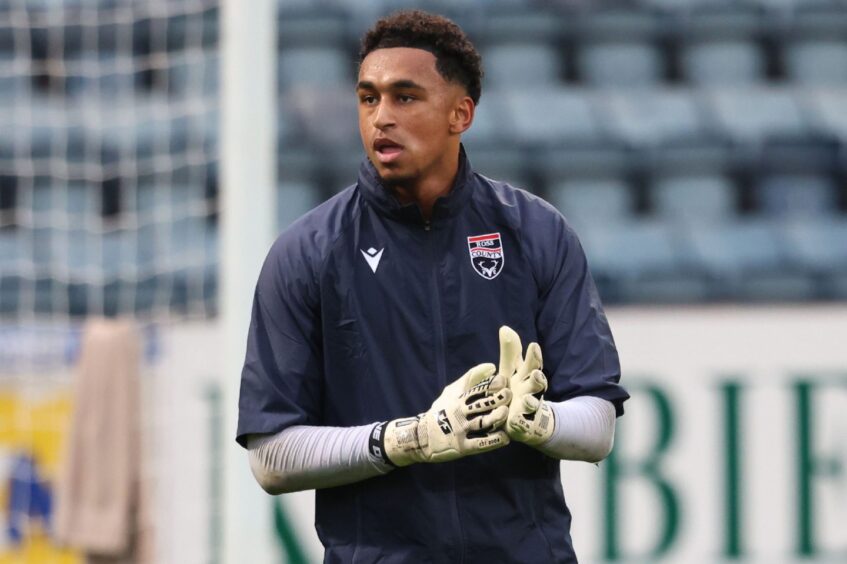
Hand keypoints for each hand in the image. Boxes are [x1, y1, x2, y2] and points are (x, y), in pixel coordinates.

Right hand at [383, 363, 511, 465]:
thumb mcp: (452, 391)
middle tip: (508, 394)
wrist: (422, 437)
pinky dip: (492, 441)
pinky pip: (479, 444)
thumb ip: (471, 379)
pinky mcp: (461, 447)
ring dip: (495, 418)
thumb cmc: (442, 410)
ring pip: (481, 423)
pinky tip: (505, 438)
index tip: (503, 381)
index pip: (475, 389)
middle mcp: (459, 413)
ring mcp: (460, 431)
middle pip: (480, 405)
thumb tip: (492, 366)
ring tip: (505, 413)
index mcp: (458, 399)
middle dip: (495, 399)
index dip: (490, 384)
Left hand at [498, 326, 554, 446]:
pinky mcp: (521, 425)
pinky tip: (514, 420)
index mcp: (527, 377)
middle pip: (537, 383)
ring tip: (526, 400)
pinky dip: (519, 422)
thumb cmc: (515, 390)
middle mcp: (530, 391)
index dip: (534, 356)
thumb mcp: (510, 370)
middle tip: (536, 373)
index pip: (533, 364)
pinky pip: (521, 424)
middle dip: (537, 378)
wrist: (525, 421)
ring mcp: (527, 409)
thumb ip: (510, 352)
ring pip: (531, 404)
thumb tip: (504, 328)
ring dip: (530, 402)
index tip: (533, 345)